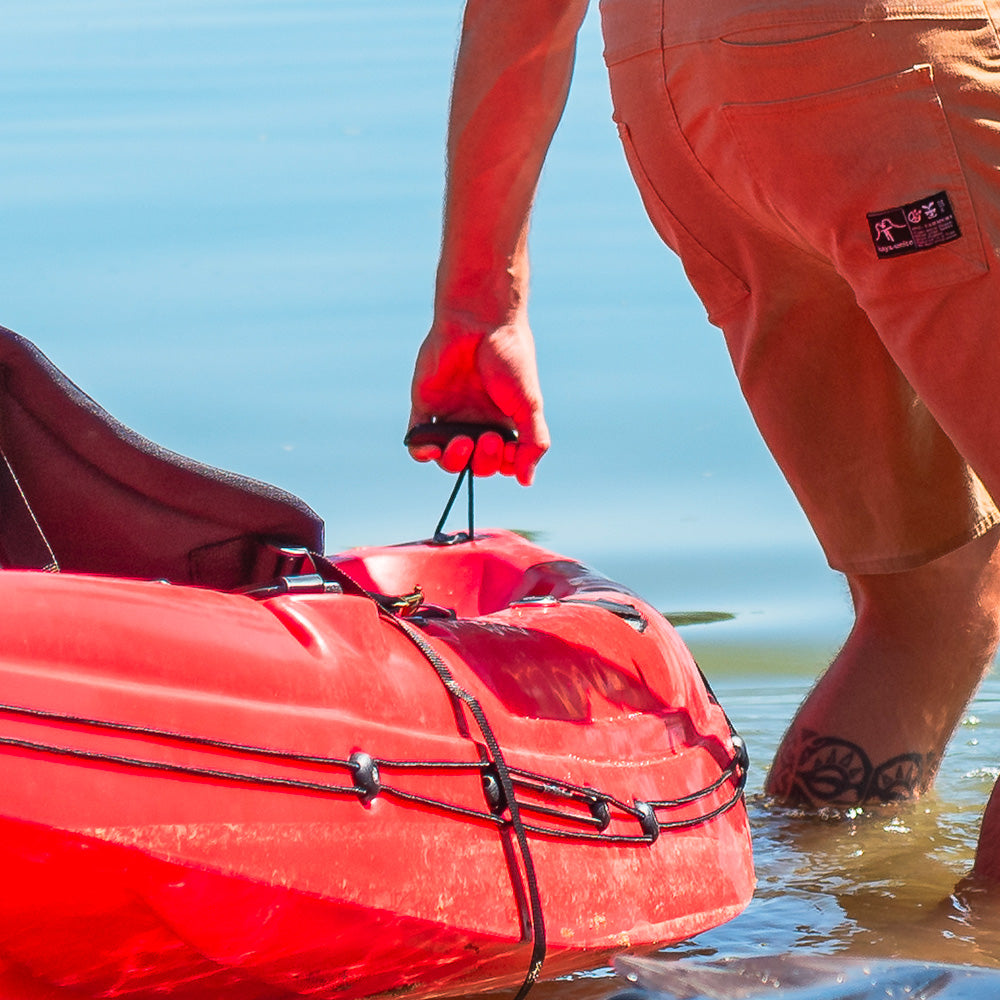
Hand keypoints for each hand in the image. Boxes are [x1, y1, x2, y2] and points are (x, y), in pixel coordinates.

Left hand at [407, 314, 549, 484]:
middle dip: (481, 461)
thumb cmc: (510, 360)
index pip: (499, 462)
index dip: (501, 464)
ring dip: (454, 461)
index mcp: (502, 423)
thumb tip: (526, 481)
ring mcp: (450, 416)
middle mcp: (475, 423)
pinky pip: (418, 440)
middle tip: (487, 438)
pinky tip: (433, 448)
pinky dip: (422, 452)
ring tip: (463, 443)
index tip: (508, 448)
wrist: (480, 322)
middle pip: (473, 464)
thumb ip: (533, 444)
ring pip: (446, 458)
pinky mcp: (425, 407)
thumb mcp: (529, 406)